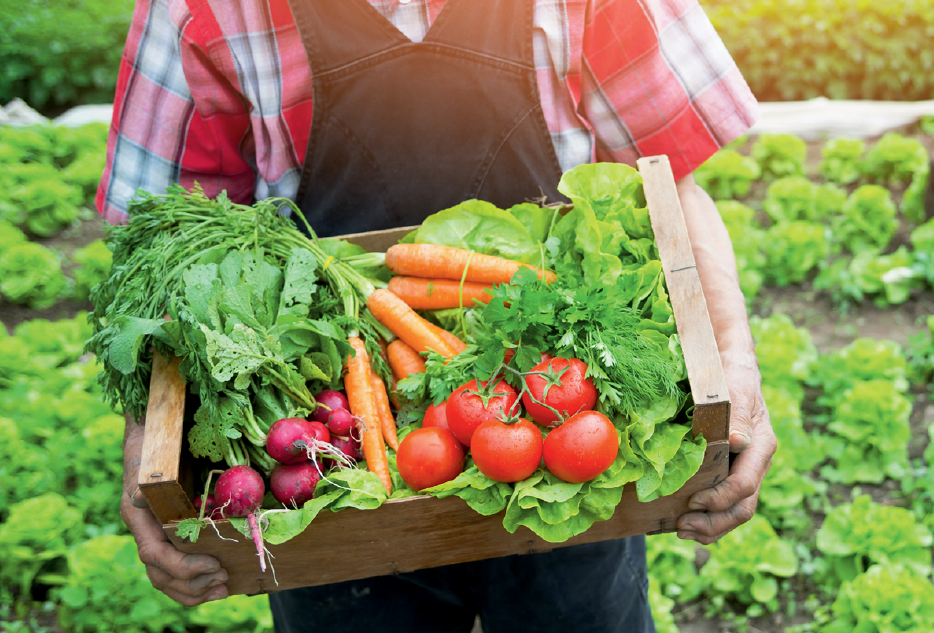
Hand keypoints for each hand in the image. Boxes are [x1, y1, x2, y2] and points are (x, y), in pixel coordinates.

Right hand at [122, 414, 228, 604]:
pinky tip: (216, 583)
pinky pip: (177, 568)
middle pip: (161, 574)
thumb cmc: (154, 445)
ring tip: (223, 588)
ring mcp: (156, 536)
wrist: (151, 435)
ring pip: (167, 577)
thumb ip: (146, 479)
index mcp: (138, 519)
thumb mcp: (150, 458)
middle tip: (224, 579)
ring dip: (194, 589)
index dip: (183, 567)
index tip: (213, 564)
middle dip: (192, 583)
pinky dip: (194, 580)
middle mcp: (145, 532)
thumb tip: (139, 496)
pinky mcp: (170, 536)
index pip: (154, 555)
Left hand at [676, 352, 775, 543]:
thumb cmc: (731, 378)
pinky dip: (706, 518)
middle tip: (682, 527)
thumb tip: (738, 442)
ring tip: (681, 531)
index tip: (692, 502)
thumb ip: (738, 416)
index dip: (719, 499)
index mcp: (761, 447)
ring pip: (734, 511)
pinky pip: (723, 503)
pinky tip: (683, 523)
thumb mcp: (736, 390)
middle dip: (713, 523)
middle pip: (742, 508)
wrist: (730, 370)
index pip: (744, 485)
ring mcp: (743, 470)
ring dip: (709, 527)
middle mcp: (755, 464)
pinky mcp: (728, 472)